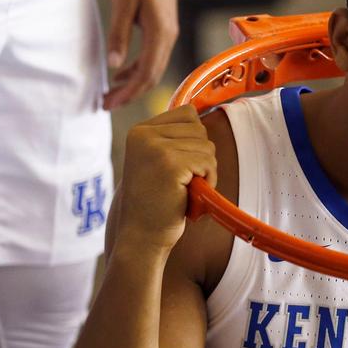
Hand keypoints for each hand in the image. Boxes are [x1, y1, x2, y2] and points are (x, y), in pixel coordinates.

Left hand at [103, 0, 178, 109]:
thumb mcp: (123, 3)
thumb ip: (119, 35)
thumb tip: (113, 66)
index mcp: (161, 33)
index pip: (146, 74)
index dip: (128, 93)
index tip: (108, 104)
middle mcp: (169, 36)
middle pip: (152, 75)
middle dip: (130, 93)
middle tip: (106, 104)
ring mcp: (168, 31)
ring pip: (153, 66)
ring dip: (133, 82)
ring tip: (112, 91)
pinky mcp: (163, 24)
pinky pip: (153, 55)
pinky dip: (137, 67)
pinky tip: (121, 70)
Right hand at [117, 105, 215, 251]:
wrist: (141, 236)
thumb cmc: (156, 202)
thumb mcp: (157, 161)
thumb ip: (173, 138)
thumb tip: (200, 112)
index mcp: (139, 131)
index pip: (187, 113)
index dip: (193, 142)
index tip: (177, 166)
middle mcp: (144, 134)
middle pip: (200, 129)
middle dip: (200, 157)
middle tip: (180, 182)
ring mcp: (156, 147)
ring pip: (207, 146)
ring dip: (205, 171)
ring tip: (182, 189)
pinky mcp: (170, 163)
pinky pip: (208, 162)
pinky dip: (207, 181)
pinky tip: (188, 195)